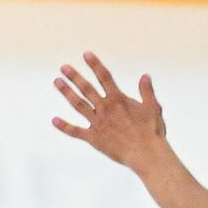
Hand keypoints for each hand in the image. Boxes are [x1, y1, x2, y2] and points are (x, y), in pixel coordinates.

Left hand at [52, 52, 168, 172]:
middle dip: (75, 76)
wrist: (146, 153)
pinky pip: (76, 131)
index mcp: (119, 99)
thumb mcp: (153, 107)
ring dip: (67, 93)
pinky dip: (64, 126)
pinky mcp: (94, 138)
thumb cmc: (151, 131)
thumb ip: (147, 91)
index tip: (86, 54)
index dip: (95, 65)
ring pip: (78, 105)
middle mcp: (105, 108)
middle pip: (87, 88)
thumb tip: (145, 76)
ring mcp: (98, 123)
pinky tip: (54, 120)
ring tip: (57, 82)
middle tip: (63, 67)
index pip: (104, 77)